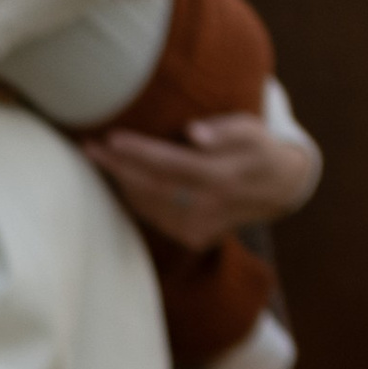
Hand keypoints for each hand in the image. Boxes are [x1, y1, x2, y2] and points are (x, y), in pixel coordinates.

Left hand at [86, 111, 323, 244]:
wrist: (277, 188)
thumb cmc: (256, 148)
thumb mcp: (251, 130)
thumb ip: (225, 131)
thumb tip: (194, 134)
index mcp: (222, 177)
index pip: (170, 163)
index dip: (138, 152)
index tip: (110, 138)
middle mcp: (209, 207)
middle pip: (151, 186)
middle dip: (117, 167)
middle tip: (90, 148)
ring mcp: (199, 228)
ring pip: (148, 204)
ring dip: (122, 182)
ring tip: (102, 158)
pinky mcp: (193, 238)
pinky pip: (154, 216)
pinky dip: (137, 197)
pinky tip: (126, 178)